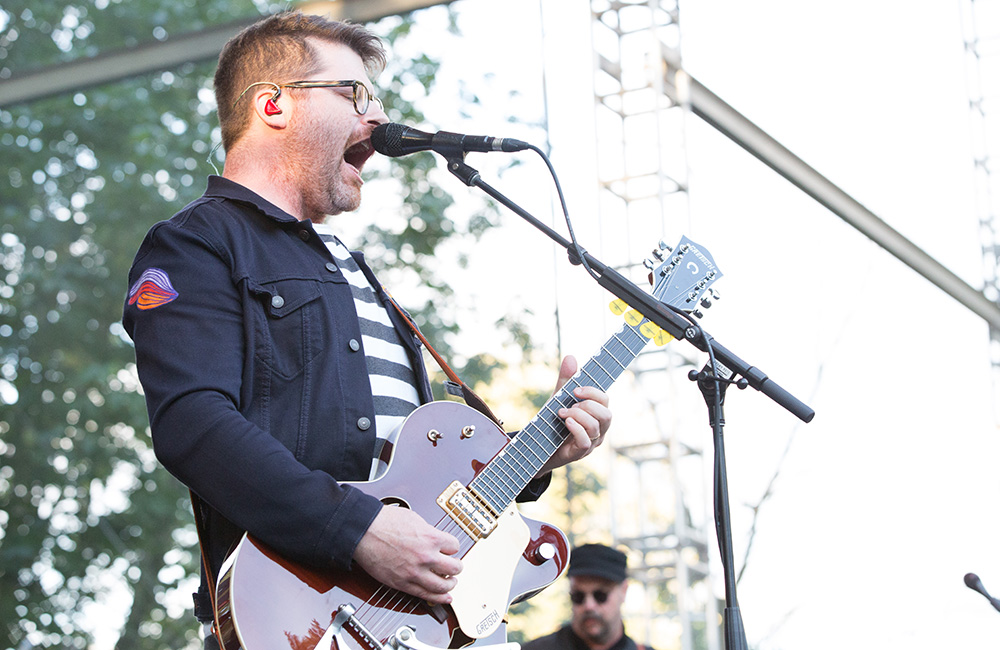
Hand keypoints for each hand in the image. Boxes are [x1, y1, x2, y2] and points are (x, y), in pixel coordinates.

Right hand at [353, 505, 462, 603]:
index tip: (450, 549)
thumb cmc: (384, 522)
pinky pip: (425, 595)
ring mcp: (414, 572)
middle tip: (455, 567)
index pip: (455, 546)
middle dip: (456, 567)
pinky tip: (444, 598)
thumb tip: (436, 539)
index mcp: (430, 537)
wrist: (363, 532)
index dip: (452, 547)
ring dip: (450, 584)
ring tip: (450, 582)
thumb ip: (428, 532)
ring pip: (443, 586)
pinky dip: (438, 599)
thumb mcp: (414, 519)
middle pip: (455, 568)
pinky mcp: (403, 584)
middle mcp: (425, 556)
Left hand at [537, 355, 611, 475]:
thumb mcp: (558, 398)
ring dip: (578, 416)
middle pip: (607, 415)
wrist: (536, 446)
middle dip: (588, 406)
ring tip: (562, 413)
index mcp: (596, 414)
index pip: (605, 401)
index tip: (576, 389)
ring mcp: (591, 443)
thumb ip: (566, 380)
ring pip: (596, 428)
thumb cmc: (553, 422)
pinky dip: (576, 429)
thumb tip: (571, 357)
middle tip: (570, 404)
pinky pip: (585, 442)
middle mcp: (598, 429)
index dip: (593, 393)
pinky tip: (566, 423)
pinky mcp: (580, 453)